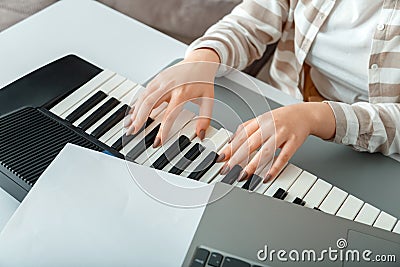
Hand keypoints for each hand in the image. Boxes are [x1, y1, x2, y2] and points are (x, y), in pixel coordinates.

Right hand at [124, 48, 219, 146]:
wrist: (201, 61)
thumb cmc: (203, 80)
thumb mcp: (209, 100)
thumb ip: (205, 119)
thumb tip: (200, 135)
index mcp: (182, 93)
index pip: (169, 115)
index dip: (162, 130)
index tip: (157, 142)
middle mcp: (169, 86)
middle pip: (149, 104)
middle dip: (139, 119)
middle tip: (133, 132)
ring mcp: (162, 81)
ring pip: (144, 97)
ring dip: (135, 112)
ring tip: (129, 124)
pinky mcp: (158, 78)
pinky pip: (145, 91)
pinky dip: (137, 103)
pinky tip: (133, 112)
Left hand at [218, 102, 335, 181]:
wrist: (305, 114)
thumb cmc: (281, 118)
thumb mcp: (262, 119)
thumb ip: (246, 129)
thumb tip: (230, 142)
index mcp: (260, 120)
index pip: (242, 135)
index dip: (230, 147)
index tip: (221, 158)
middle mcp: (270, 126)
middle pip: (251, 143)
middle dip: (237, 157)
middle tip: (227, 169)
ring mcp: (282, 134)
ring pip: (266, 151)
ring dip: (253, 165)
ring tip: (243, 175)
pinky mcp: (294, 142)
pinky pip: (283, 157)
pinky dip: (274, 168)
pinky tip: (266, 177)